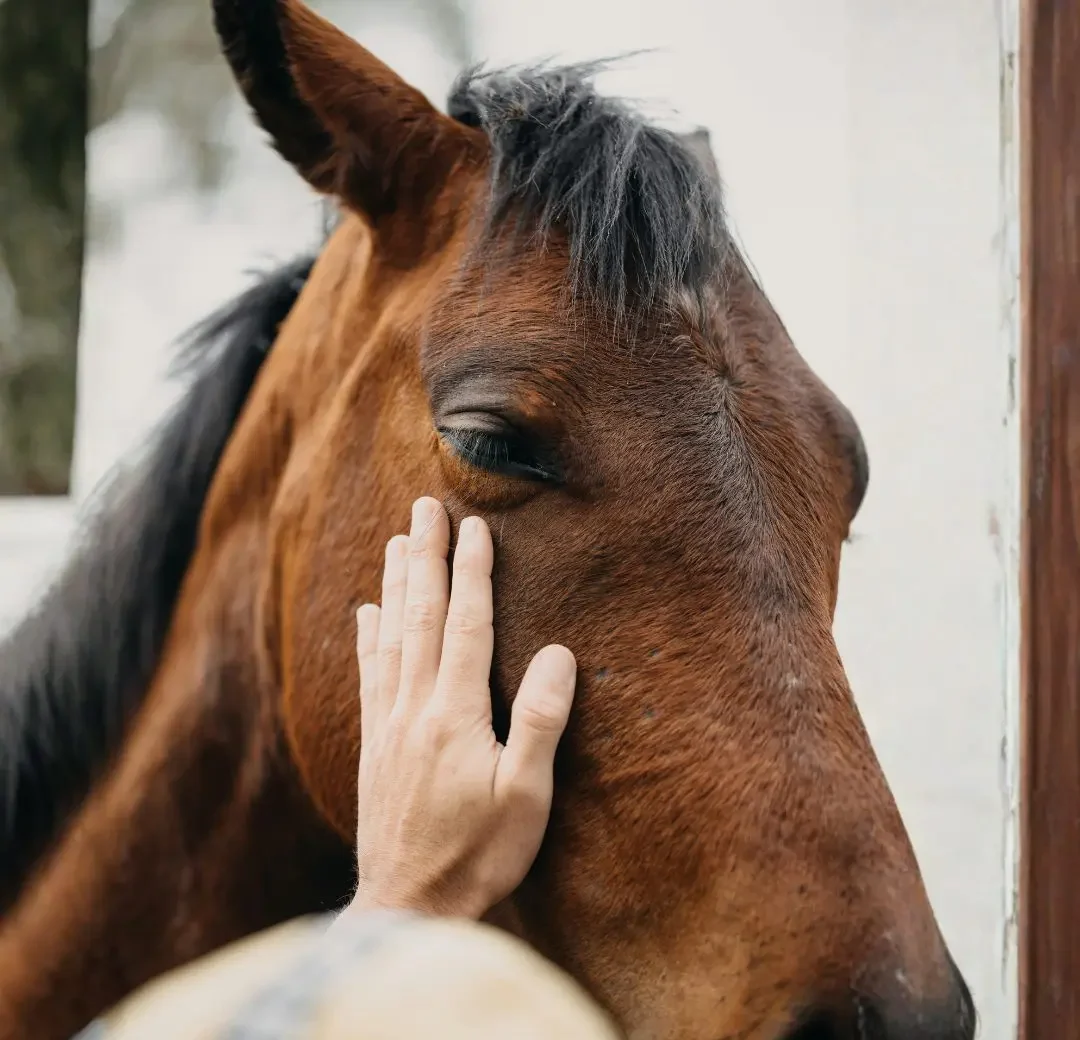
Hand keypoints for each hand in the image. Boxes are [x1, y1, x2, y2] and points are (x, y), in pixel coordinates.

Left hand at [346, 497, 576, 919]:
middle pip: (422, 616)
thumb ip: (541, 723)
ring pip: (391, 637)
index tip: (473, 526)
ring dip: (395, 584)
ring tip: (396, 541)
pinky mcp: (375, 745)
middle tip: (423, 508)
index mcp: (457, 714)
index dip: (472, 573)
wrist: (407, 906)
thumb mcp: (525, 797)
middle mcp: (416, 707)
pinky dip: (368, 637)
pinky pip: (369, 675)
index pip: (468, 626)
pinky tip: (366, 612)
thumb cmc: (477, 855)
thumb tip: (560, 654)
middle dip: (425, 558)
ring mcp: (390, 724)